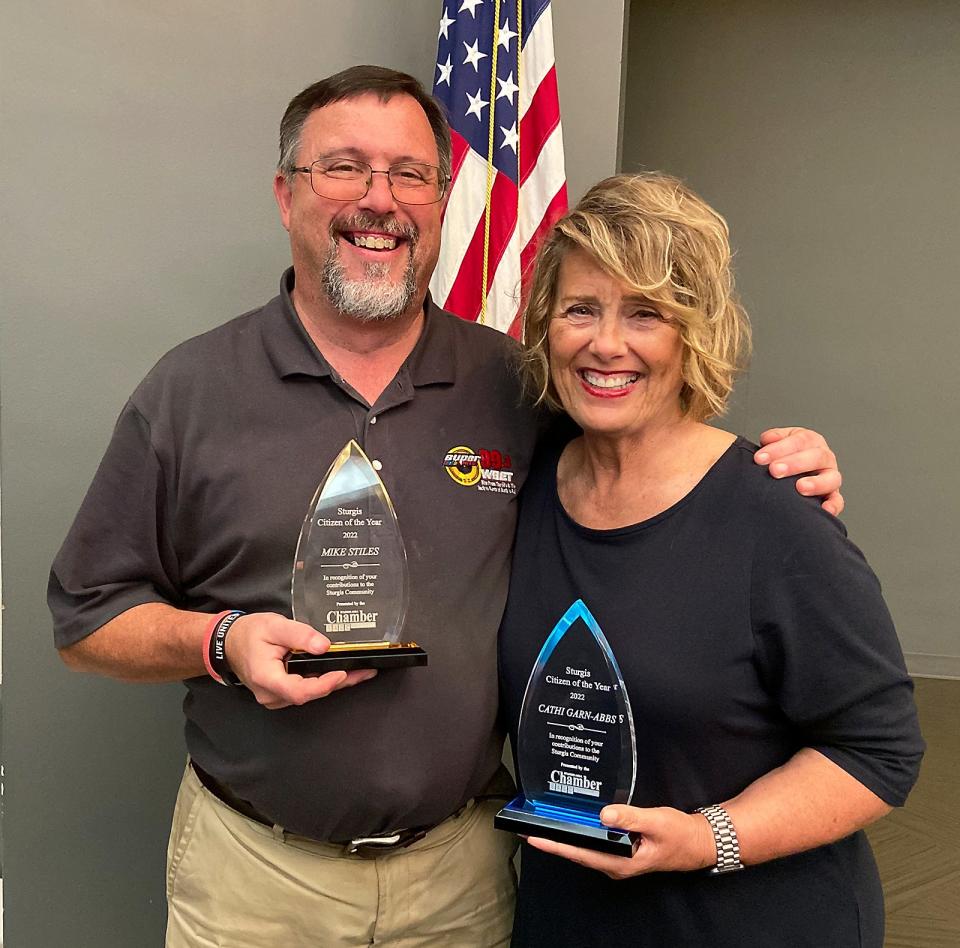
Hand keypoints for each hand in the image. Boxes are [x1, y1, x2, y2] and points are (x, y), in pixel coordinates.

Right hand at [224, 612, 375, 708]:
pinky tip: (343, 674)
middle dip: (339, 682)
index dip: (323, 685)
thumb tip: (324, 645)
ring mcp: (275, 697)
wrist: (229, 642)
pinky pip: (305, 691)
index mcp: (266, 677)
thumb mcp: (274, 626)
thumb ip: (299, 635)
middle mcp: (270, 694)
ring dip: (335, 684)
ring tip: (361, 672)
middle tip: (366, 671)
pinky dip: (324, 682)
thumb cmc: (249, 633)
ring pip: (309, 695)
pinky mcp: (280, 694)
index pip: (299, 691)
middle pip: (309, 694)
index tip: (342, 672)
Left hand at [526, 805, 715, 879]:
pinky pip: (594, 844)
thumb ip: (630, 817)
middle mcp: (614, 864)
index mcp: (620, 862)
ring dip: (565, 837)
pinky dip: (580, 834)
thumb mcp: (655, 821)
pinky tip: (572, 823)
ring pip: (584, 849)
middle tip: (528, 828)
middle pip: (577, 853)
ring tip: (544, 824)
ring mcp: (617, 859)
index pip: (580, 854)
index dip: (556, 845)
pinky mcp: (621, 851)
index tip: (534, 838)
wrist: (698, 842)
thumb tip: (604, 814)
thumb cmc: (679, 834)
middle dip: (553, 841)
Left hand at [754, 427, 843, 515]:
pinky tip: (824, 509)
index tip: (759, 458)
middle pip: (816, 457)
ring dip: (816, 483)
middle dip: (794, 464)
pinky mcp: (833, 496)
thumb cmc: (782, 458)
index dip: (779, 448)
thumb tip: (767, 439)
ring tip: (800, 487)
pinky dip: (833, 505)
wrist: (788, 475)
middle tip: (775, 470)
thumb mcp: (777, 444)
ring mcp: (830, 477)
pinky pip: (837, 501)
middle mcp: (824, 457)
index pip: (799, 441)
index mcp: (810, 441)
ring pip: (831, 478)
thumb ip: (773, 439)